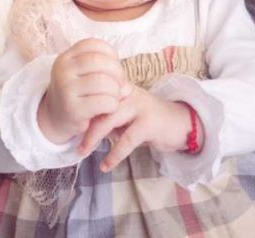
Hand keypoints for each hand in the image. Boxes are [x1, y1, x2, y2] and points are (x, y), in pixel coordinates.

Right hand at [38, 38, 132, 144]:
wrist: (57, 119)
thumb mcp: (85, 75)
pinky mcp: (73, 109)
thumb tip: (128, 86)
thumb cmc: (79, 94)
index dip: (110, 54)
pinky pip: (103, 102)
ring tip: (114, 97)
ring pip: (103, 82)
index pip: (93, 45)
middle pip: (100, 62)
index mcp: (65, 58)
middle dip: (117, 73)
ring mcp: (65, 89)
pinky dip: (113, 105)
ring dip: (116, 91)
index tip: (114, 67)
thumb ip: (105, 71)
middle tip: (120, 85)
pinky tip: (109, 108)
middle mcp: (63, 70)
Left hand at [78, 87, 201, 172]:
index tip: (71, 127)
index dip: (82, 112)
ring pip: (108, 121)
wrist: (182, 123)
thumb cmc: (151, 120)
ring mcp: (139, 106)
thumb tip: (86, 128)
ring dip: (93, 138)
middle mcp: (128, 93)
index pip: (96, 96)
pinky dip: (114, 155)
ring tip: (83, 152)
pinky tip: (106, 165)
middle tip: (75, 145)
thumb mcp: (127, 116)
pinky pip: (126, 140)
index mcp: (121, 88)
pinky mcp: (148, 122)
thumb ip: (109, 118)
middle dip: (84, 127)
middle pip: (98, 107)